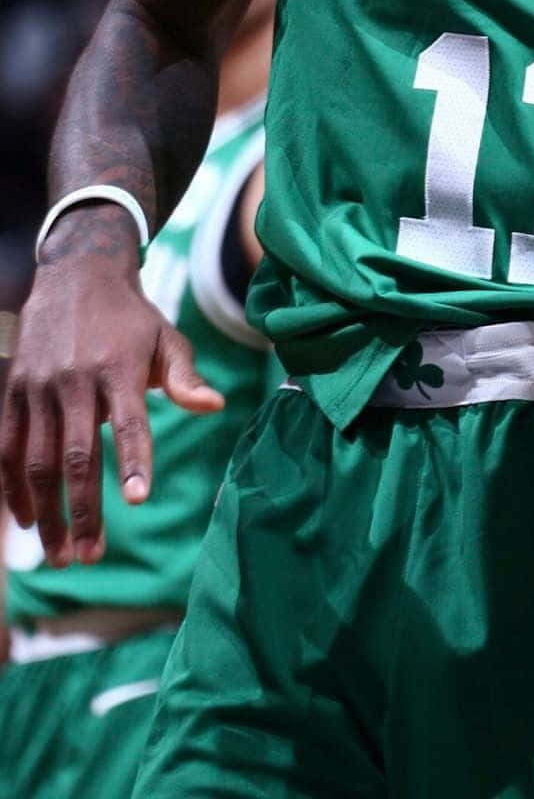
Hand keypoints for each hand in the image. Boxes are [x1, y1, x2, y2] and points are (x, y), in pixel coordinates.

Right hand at [0, 247, 223, 567]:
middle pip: (77, 454)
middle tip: (91, 557)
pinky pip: (8, 446)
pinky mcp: (14, 390)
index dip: (133, 460)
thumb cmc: (131, 317)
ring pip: (38, 460)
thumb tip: (214, 406)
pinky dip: (13, 487)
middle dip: (83, 510)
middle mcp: (76, 379)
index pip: (130, 421)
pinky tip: (27, 521)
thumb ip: (184, 377)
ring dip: (48, 512)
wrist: (75, 274)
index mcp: (120, 367)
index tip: (137, 500)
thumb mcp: (165, 338)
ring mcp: (39, 386)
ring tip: (62, 555)